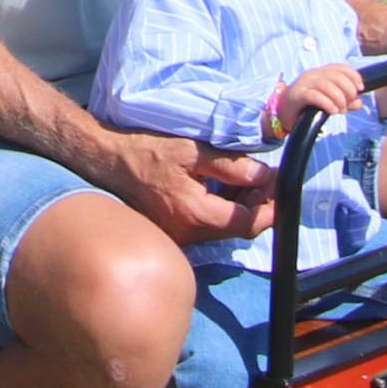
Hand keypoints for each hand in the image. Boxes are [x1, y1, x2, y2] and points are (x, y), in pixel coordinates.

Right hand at [108, 131, 277, 248]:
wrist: (107, 161)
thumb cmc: (145, 151)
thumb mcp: (191, 150)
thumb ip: (231, 165)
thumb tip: (265, 175)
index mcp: (195, 214)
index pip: (248, 222)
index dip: (270, 205)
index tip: (279, 183)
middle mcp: (189, 233)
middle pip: (240, 229)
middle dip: (260, 205)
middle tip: (268, 177)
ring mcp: (181, 236)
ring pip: (226, 229)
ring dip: (244, 208)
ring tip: (250, 179)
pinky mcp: (175, 232)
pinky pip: (210, 227)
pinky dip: (225, 210)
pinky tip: (227, 188)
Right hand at [271, 62, 368, 132]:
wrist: (284, 112)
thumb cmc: (309, 105)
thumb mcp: (330, 102)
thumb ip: (346, 102)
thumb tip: (359, 103)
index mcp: (322, 72)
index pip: (340, 68)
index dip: (353, 76)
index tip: (360, 88)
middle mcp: (313, 74)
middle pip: (335, 76)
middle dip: (347, 89)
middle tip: (349, 104)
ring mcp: (304, 83)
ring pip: (325, 85)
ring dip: (338, 98)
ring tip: (341, 110)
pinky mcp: (297, 94)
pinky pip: (314, 95)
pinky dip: (326, 103)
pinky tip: (333, 111)